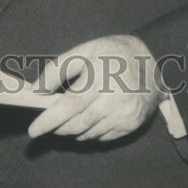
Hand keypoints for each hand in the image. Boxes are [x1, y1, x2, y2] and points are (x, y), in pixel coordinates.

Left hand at [27, 35, 165, 142]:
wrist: (153, 61)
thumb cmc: (114, 52)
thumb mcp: (84, 50)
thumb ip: (57, 69)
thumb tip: (36, 90)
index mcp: (101, 76)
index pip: (70, 105)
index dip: (49, 120)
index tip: (33, 130)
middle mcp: (115, 99)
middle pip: (78, 124)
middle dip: (57, 128)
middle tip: (46, 125)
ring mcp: (125, 115)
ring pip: (88, 134)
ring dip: (72, 131)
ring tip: (67, 120)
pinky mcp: (132, 125)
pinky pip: (102, 138)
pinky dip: (89, 133)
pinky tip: (88, 120)